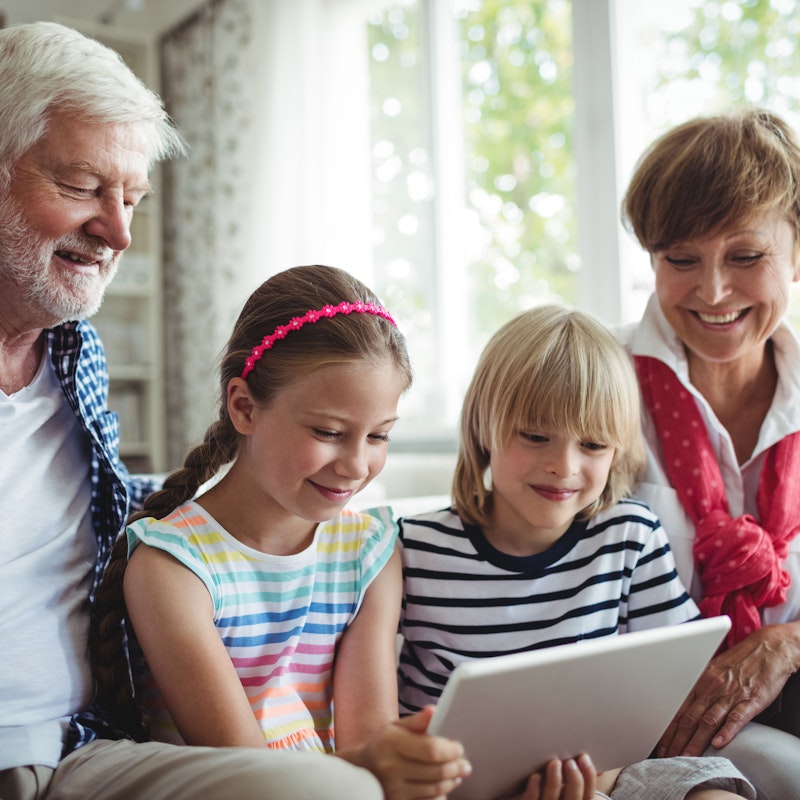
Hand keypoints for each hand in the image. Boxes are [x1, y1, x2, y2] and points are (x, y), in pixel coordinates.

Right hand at [347, 706, 471, 799]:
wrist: (364, 769)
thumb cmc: (385, 744)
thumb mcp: (396, 727)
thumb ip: (417, 720)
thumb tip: (434, 711)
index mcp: (391, 743)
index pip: (430, 750)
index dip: (450, 750)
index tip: (459, 748)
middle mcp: (391, 767)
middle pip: (436, 771)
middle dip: (456, 767)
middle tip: (465, 764)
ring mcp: (394, 789)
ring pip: (434, 789)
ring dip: (451, 781)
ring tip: (458, 774)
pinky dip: (441, 795)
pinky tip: (445, 786)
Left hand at [511, 755, 597, 799]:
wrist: (527, 793)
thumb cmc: (547, 785)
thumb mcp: (564, 782)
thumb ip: (576, 774)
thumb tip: (594, 763)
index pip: (588, 794)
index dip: (589, 776)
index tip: (584, 757)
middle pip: (573, 798)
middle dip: (574, 779)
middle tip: (570, 761)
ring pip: (552, 799)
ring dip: (555, 780)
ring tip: (554, 762)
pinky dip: (534, 789)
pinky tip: (535, 776)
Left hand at [658, 623, 799, 755]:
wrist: (767, 649)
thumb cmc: (739, 661)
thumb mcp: (713, 670)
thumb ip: (699, 687)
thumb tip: (683, 704)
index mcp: (700, 681)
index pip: (679, 709)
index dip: (668, 729)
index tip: (660, 744)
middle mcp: (712, 688)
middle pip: (689, 718)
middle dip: (676, 740)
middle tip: (667, 757)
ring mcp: (731, 695)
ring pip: (708, 721)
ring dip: (696, 741)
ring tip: (686, 757)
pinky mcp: (751, 700)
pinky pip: (737, 717)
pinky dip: (727, 731)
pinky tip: (718, 744)